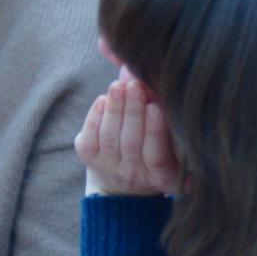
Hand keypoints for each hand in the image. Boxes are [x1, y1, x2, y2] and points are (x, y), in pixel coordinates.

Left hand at [74, 67, 179, 195]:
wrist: (122, 180)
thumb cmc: (152, 149)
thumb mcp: (167, 139)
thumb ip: (160, 110)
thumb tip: (141, 75)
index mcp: (162, 175)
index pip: (157, 155)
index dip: (154, 131)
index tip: (154, 107)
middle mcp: (134, 175)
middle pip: (131, 143)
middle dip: (132, 112)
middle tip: (135, 85)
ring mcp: (109, 168)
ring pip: (109, 138)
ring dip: (114, 109)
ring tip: (118, 86)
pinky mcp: (88, 158)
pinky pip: (90, 137)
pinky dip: (95, 116)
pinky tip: (103, 99)